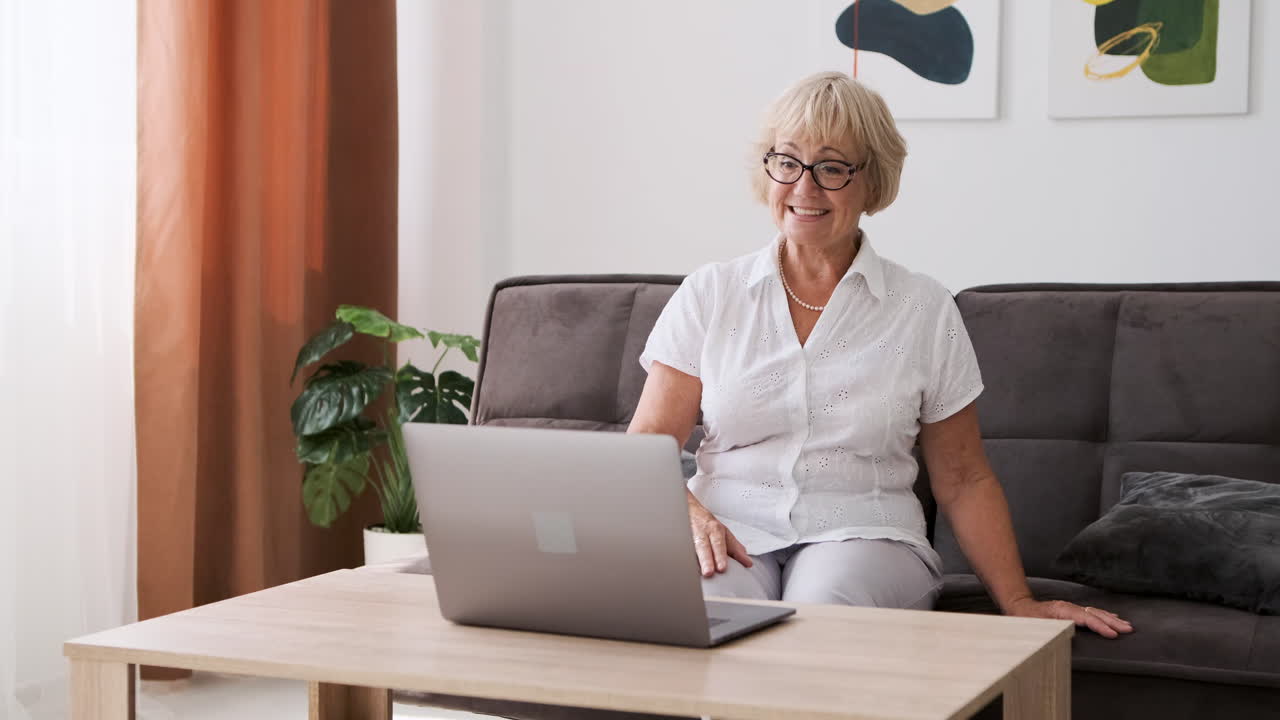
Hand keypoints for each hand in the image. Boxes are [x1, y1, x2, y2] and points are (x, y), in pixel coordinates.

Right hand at [687, 492, 752, 576]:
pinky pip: (680, 548)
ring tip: (702, 573)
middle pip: (703, 545)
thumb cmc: (707, 524)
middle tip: (712, 572)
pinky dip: (682, 557)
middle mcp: (702, 532)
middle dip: (708, 559)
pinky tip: (685, 567)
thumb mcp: (723, 532)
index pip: (718, 544)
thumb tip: (747, 562)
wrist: (688, 509)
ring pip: (691, 547)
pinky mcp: (679, 539)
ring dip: (696, 560)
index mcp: (715, 530)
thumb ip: (735, 548)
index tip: (722, 568)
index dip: (720, 556)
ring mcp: (689, 535)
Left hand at [1006, 597, 1133, 638]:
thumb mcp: (1035, 625)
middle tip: (1128, 629)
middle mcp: (1069, 607)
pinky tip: (1112, 617)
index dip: (1100, 626)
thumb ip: (1049, 628)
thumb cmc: (1026, 619)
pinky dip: (1103, 615)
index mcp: (1062, 610)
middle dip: (1112, 622)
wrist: (1019, 606)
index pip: (1086, 618)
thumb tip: (1064, 632)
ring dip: (1111, 618)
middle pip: (1094, 613)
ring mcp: (1071, 607)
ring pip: (1095, 612)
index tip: (1113, 634)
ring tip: (1126, 625)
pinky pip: (1091, 612)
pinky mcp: (1071, 610)